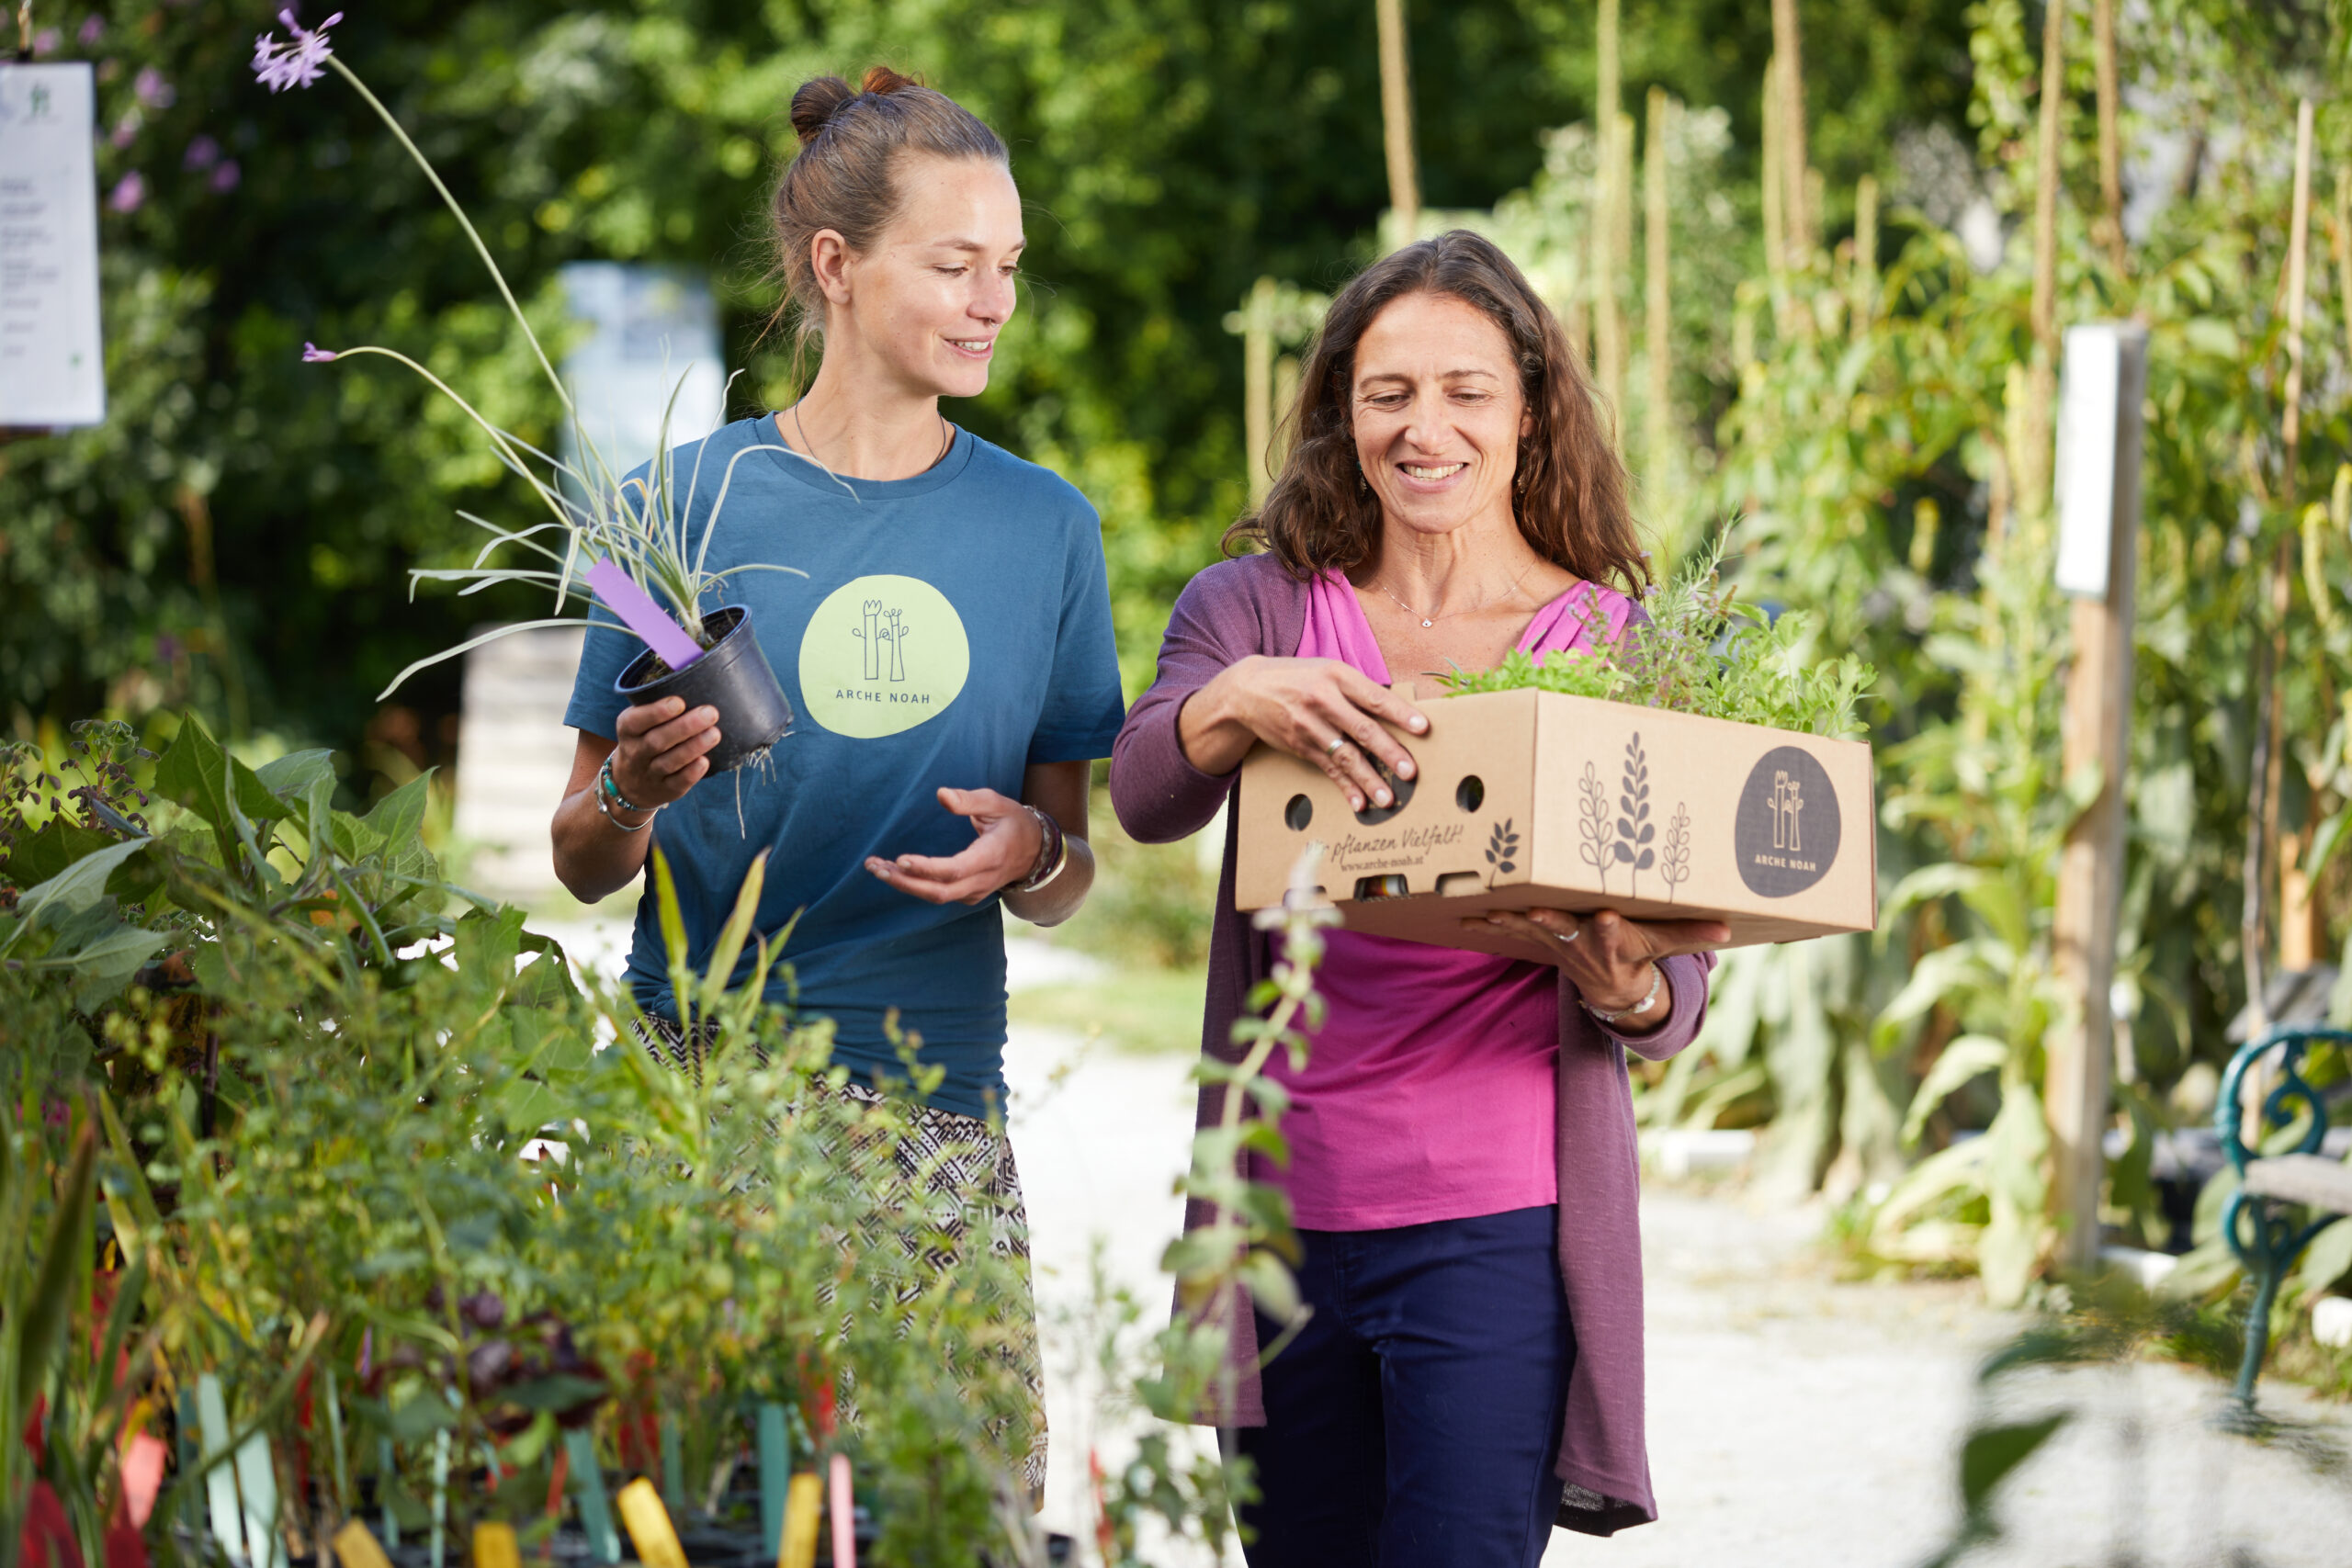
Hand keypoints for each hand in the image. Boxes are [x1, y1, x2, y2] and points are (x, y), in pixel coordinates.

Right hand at [611, 697, 721, 809]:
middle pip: (657, 741)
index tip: (679, 702)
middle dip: (685, 727)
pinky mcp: (666, 790)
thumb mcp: (639, 722)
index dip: (656, 712)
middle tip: (711, 713)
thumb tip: (697, 679)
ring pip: (670, 762)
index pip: (636, 721)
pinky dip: (691, 773)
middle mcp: (636, 752)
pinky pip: (678, 782)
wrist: (630, 783)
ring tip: (715, 733)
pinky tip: (705, 761)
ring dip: (693, 747)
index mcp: (628, 729)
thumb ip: (659, 705)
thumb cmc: (645, 739)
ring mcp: (650, 773)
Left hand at [867, 787, 1044, 905]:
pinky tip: (892, 871)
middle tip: (875, 867)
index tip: (900, 859)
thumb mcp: (997, 803)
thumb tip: (940, 794)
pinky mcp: (967, 894)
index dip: (927, 868)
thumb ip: (969, 800)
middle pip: (939, 891)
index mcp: (991, 856)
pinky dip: (914, 885)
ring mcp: (975, 891)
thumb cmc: (1013, 822)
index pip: (956, 869)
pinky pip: (938, 895)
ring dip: (904, 884)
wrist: (1036, 852)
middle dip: (904, 882)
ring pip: (936, 896)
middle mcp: (982, 880)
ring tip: (875, 867)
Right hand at [1184, 655, 1430, 811]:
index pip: (1375, 697)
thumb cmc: (1298, 677)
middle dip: (1389, 752)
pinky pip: (1327, 769)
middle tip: (1411, 771)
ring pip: (1345, 755)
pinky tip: (1359, 802)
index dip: (1400, 714)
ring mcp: (1310, 725)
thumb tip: (1397, 711)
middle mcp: (1323, 700)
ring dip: (1368, 779)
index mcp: (1337, 676)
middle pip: (1363, 729)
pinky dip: (1345, 787)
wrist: (1247, 689)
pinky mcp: (1300, 746)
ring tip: (1388, 798)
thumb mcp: (1327, 670)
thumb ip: (1358, 689)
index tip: (1423, 728)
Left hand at [1472, 907, 1728, 1014]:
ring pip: (1529, 928)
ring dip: (1508, 919)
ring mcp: (1556, 942)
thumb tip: (1729, 929)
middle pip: (1563, 929)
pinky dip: (1486, 925)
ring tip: (1487, 907)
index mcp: (1612, 940)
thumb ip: (1692, 934)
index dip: (1610, 928)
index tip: (1607, 916)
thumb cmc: (1638, 954)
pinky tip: (1461, 916)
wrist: (1611, 989)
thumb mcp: (1664, 946)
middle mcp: (1580, 942)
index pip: (1614, 935)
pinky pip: (1509, 930)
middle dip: (1549, 920)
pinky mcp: (1538, 938)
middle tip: (1533, 908)